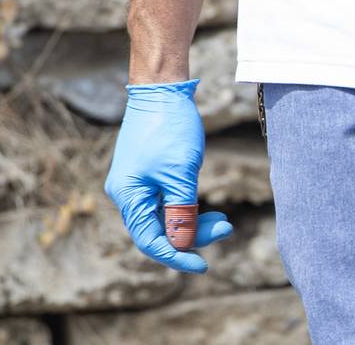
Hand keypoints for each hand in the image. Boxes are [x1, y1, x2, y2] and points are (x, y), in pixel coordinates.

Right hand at [104, 79, 231, 272]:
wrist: (163, 89)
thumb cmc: (171, 129)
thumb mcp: (181, 174)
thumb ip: (181, 212)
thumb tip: (181, 245)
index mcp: (129, 196)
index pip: (150, 241)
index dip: (177, 256)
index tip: (203, 265)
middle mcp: (128, 194)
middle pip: (159, 231)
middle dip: (193, 236)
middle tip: (227, 228)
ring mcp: (138, 183)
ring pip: (165, 217)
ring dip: (193, 223)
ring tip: (224, 221)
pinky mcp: (150, 174)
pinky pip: (167, 202)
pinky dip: (187, 208)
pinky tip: (208, 210)